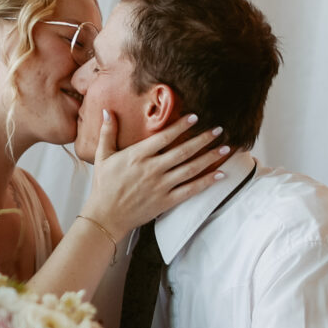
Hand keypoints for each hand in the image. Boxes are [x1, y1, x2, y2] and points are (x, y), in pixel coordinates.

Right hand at [83, 112, 230, 238]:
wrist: (106, 216)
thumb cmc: (104, 185)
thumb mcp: (102, 156)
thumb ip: (107, 132)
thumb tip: (106, 111)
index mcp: (137, 155)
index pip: (164, 137)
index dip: (181, 126)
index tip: (195, 117)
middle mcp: (152, 169)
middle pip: (184, 151)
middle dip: (203, 139)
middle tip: (219, 130)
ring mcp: (161, 186)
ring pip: (191, 169)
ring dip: (210, 158)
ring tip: (225, 148)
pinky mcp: (166, 201)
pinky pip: (191, 190)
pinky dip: (206, 182)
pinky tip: (220, 174)